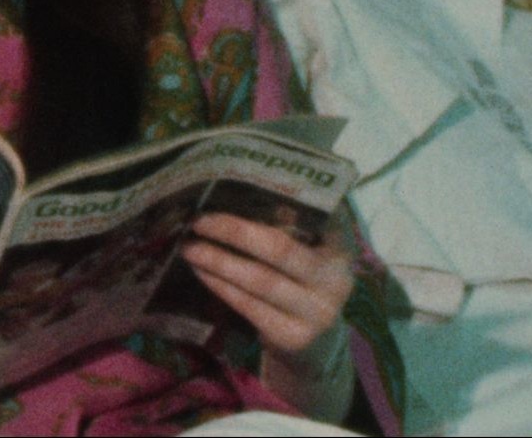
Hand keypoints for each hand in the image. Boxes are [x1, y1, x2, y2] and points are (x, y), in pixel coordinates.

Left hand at [180, 209, 353, 358]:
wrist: (315, 344)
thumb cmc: (301, 284)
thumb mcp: (307, 254)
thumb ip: (287, 228)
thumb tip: (237, 195)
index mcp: (340, 248)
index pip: (315, 217)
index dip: (281, 202)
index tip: (241, 188)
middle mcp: (335, 280)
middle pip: (280, 249)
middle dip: (236, 232)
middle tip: (200, 221)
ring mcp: (317, 312)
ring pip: (260, 280)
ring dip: (220, 261)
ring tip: (190, 248)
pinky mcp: (293, 337)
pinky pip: (250, 306)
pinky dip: (222, 286)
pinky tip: (201, 272)